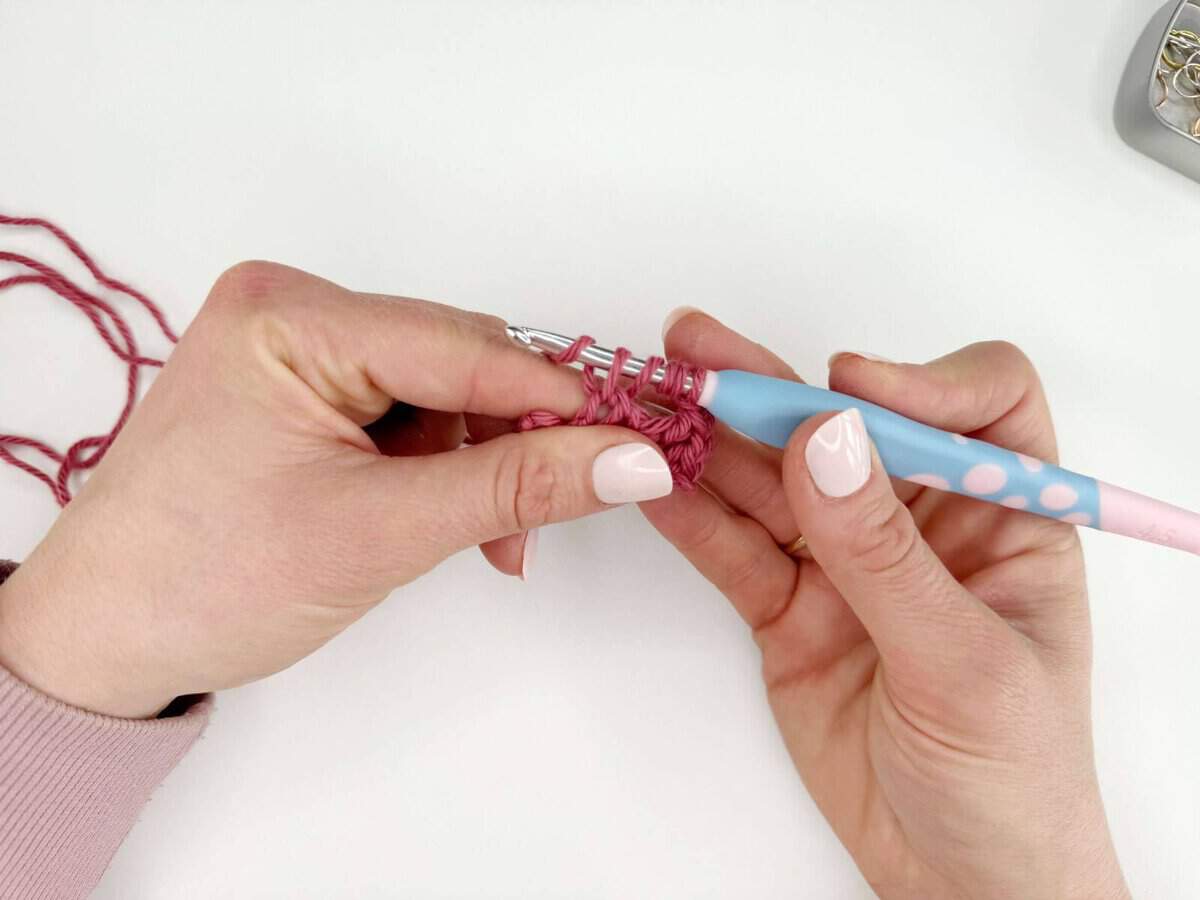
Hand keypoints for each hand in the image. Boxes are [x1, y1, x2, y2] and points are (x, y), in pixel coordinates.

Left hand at [0, 262, 673, 717]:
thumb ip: (515, 488)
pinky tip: (446, 519)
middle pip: (458, 362)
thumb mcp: (380, 532)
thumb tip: (632, 460)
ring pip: (442, 393)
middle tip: (541, 519)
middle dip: (510, 444)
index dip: (559, 400)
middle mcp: (290, 311)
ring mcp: (293, 348)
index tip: (634, 443)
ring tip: (486, 540)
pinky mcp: (300, 389)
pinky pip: (405, 412)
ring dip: (478, 465)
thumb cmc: (205, 582)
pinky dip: (439, 468)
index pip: (464, 346)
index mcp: (288, 318)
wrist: (107, 641)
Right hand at [642, 312, 1129, 899]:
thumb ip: (887, 556)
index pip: (980, 408)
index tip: (850, 388)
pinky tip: (655, 481)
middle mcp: (922, 525)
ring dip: (715, 440)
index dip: (920, 382)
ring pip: (775, 481)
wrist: (954, 879)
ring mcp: (846, 564)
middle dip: (774, 389)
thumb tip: (829, 442)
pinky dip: (693, 516)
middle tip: (699, 350)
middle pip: (846, 428)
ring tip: (653, 400)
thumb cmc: (1013, 780)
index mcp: (1004, 518)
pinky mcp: (788, 609)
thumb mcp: (965, 664)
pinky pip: (736, 549)